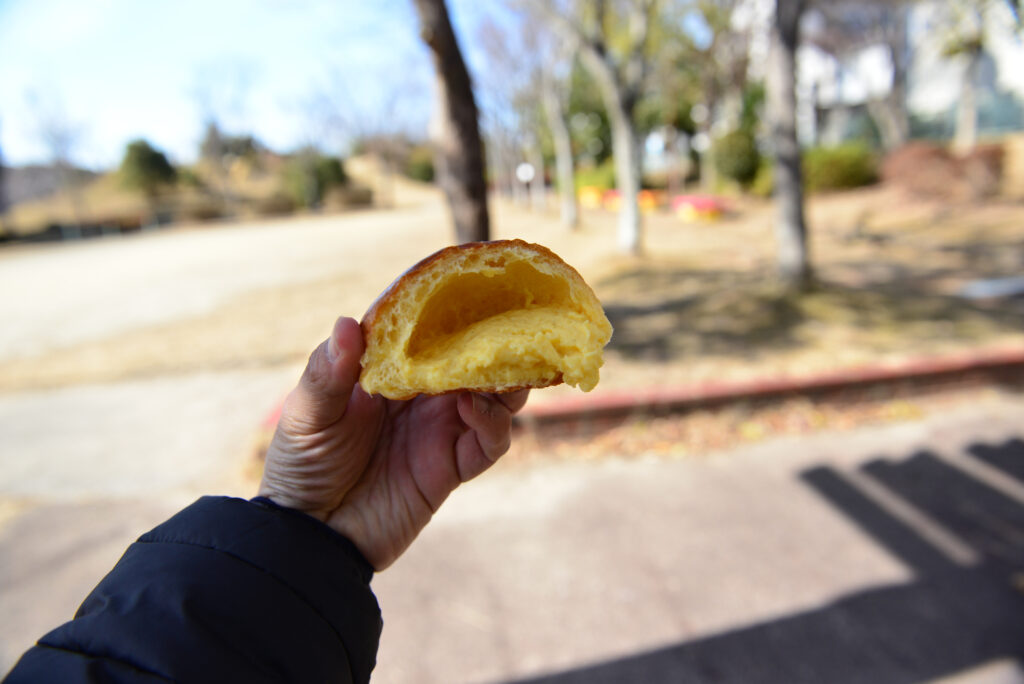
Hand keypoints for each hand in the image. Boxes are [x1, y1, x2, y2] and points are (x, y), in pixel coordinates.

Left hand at [258, 316, 528, 569]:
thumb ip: (327, 374)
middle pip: (472, 356)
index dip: (450, 304)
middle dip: (494, 337)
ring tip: (502, 362)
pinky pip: (490, 441)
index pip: (427, 328)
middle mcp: (422, 394)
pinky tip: (472, 405)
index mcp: (388, 370)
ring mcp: (441, 428)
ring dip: (506, 375)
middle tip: (512, 319)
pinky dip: (492, 421)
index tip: (471, 276)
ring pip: (494, 393)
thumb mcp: (305, 416)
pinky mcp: (453, 466)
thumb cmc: (301, 468)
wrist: (311, 537)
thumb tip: (348, 323)